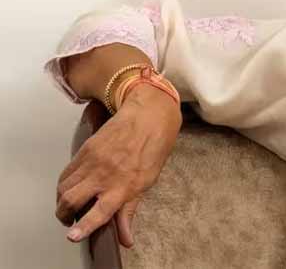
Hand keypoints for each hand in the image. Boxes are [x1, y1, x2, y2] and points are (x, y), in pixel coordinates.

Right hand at [55, 84, 181, 246]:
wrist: (148, 116)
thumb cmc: (153, 149)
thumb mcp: (147, 182)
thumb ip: (130, 210)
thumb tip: (125, 239)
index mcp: (125, 185)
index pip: (101, 211)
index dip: (85, 226)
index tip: (72, 235)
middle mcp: (106, 175)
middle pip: (71, 199)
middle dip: (63, 215)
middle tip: (68, 221)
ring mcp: (93, 161)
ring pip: (64, 187)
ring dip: (61, 201)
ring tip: (68, 206)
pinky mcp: (85, 150)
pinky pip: (67, 172)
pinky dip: (64, 184)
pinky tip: (71, 188)